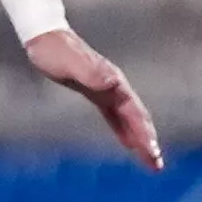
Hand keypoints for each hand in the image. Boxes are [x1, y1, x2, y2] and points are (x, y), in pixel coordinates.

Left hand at [28, 27, 162, 172]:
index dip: (144, 133)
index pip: (134, 112)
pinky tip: (128, 144)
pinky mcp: (96, 92)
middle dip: (148, 141)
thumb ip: (92, 72)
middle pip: (138, 117)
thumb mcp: (70, 63)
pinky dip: (124, 131)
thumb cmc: (54, 51)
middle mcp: (114, 86)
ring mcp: (106, 89)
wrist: (44, 35)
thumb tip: (113, 82)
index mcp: (113, 82)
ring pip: (129, 119)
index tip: (152, 152)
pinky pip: (115, 116)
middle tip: (157, 165)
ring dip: (140, 139)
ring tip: (151, 160)